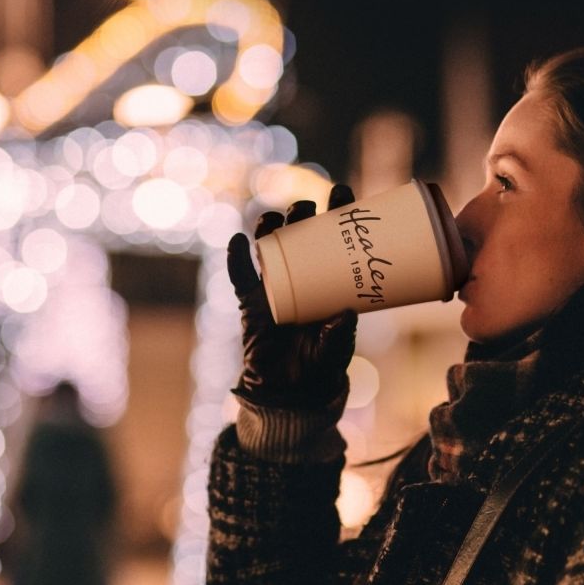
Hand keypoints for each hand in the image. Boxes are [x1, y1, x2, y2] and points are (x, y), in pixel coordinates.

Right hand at [227, 184, 357, 408]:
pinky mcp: (251, 304)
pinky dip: (237, 259)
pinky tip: (238, 241)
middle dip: (300, 213)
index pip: (332, 238)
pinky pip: (241, 277)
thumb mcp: (336, 349)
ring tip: (274, 217)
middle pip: (298, 234)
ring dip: (270, 227)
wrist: (291, 392)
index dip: (336, 213)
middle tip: (306, 205)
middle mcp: (299, 276)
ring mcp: (273, 287)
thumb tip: (347, 313)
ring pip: (269, 248)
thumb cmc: (320, 366)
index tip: (342, 191)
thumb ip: (340, 334)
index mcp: (326, 280)